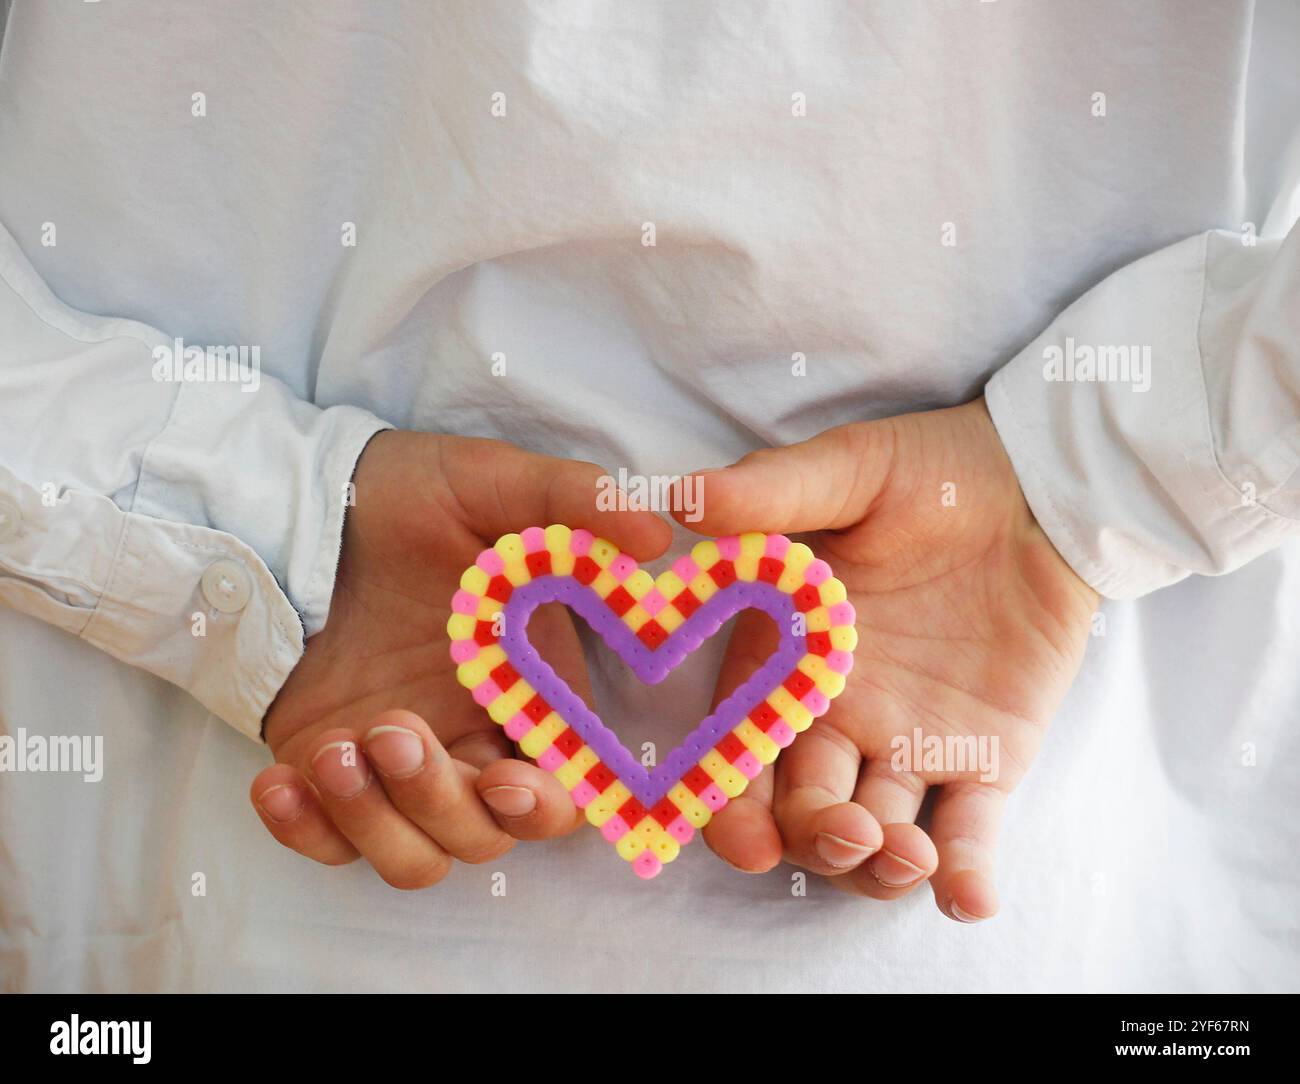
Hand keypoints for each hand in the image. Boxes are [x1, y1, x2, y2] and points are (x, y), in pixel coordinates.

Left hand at [251, 431, 670, 887]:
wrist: (299, 498)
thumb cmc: (409, 492)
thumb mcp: (493, 482)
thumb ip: (576, 501)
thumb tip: (658, 535)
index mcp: (529, 691)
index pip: (563, 788)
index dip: (544, 805)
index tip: (504, 779)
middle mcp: (470, 739)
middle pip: (484, 834)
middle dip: (442, 802)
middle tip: (393, 729)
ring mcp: (397, 763)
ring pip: (413, 854)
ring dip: (376, 821)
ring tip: (335, 749)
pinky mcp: (326, 770)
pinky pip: (325, 843)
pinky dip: (304, 832)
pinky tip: (279, 783)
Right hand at [674, 398, 1097, 920]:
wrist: (1040, 481)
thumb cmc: (929, 470)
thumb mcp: (847, 470)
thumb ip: (769, 494)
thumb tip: (679, 498)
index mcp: (784, 657)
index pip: (737, 747)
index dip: (729, 804)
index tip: (743, 840)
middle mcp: (837, 715)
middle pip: (803, 808)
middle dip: (815, 840)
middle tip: (851, 833)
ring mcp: (910, 742)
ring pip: (875, 836)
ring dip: (880, 868)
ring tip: (910, 853)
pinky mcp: (984, 758)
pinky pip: (968, 831)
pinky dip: (963, 876)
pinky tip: (969, 897)